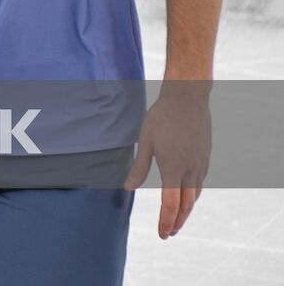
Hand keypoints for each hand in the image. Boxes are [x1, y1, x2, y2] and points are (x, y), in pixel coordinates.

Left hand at [122, 87, 210, 237]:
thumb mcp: (145, 142)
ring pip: (195, 195)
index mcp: (173, 168)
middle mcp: (190, 170)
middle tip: (169, 233)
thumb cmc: (162, 118)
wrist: (188, 99)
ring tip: (177, 219)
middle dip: (177, 222)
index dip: (166, 221)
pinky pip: (200, 182)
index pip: (171, 204)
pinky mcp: (205, 157)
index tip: (162, 234)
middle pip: (186, 205)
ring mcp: (201, 164)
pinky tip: (187, 195)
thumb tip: (127, 188)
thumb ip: (138, 168)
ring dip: (186, 210)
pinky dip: (192, 195)